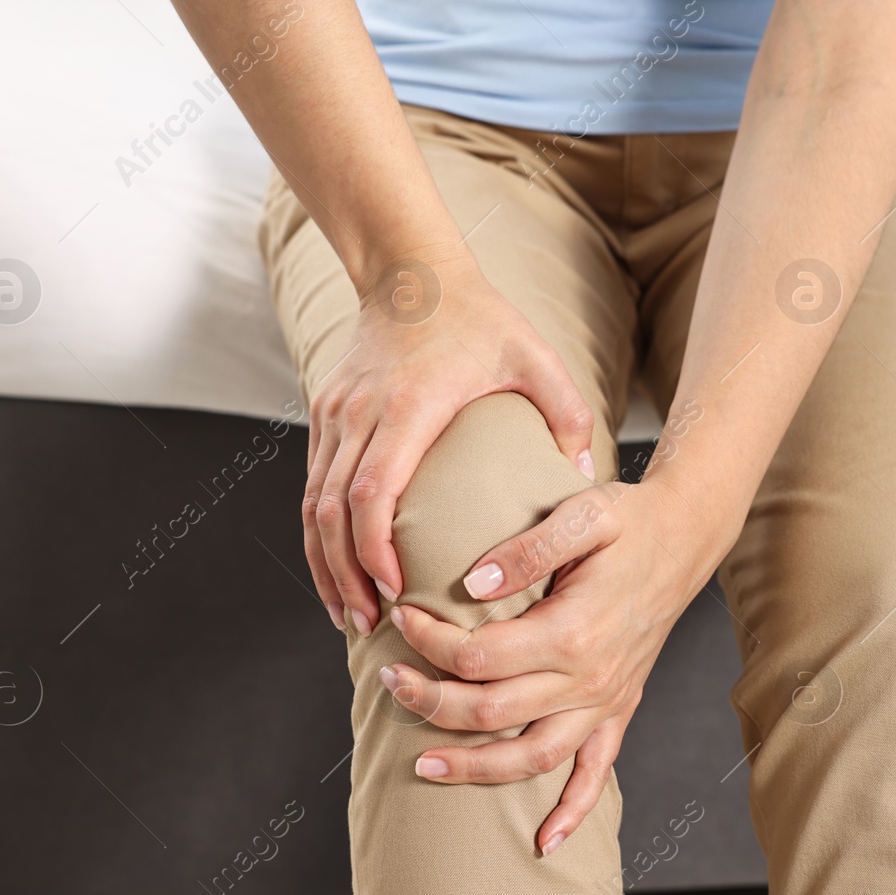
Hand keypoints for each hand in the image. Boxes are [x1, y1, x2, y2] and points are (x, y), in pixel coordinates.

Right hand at [303, 250, 596, 634]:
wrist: (411, 269)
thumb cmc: (479, 317)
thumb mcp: (535, 356)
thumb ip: (566, 411)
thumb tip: (584, 475)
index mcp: (409, 406)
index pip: (374, 490)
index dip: (376, 549)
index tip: (396, 592)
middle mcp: (361, 413)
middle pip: (333, 510)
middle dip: (346, 575)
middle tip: (370, 625)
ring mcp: (335, 414)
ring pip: (313, 504)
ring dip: (325, 564)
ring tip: (348, 613)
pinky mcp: (325, 414)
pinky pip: (312, 486)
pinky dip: (319, 535)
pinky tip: (336, 571)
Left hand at [378, 476, 722, 854]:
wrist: (685, 537)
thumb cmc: (629, 521)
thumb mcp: (585, 513)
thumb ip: (529, 549)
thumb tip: (474, 582)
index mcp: (574, 630)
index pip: (480, 656)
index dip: (431, 642)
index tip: (402, 618)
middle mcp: (590, 677)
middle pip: (493, 713)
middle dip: (430, 703)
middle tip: (388, 682)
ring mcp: (606, 701)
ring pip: (533, 757)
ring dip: (475, 768)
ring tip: (423, 765)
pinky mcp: (619, 710)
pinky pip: (595, 773)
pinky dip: (572, 813)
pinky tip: (543, 841)